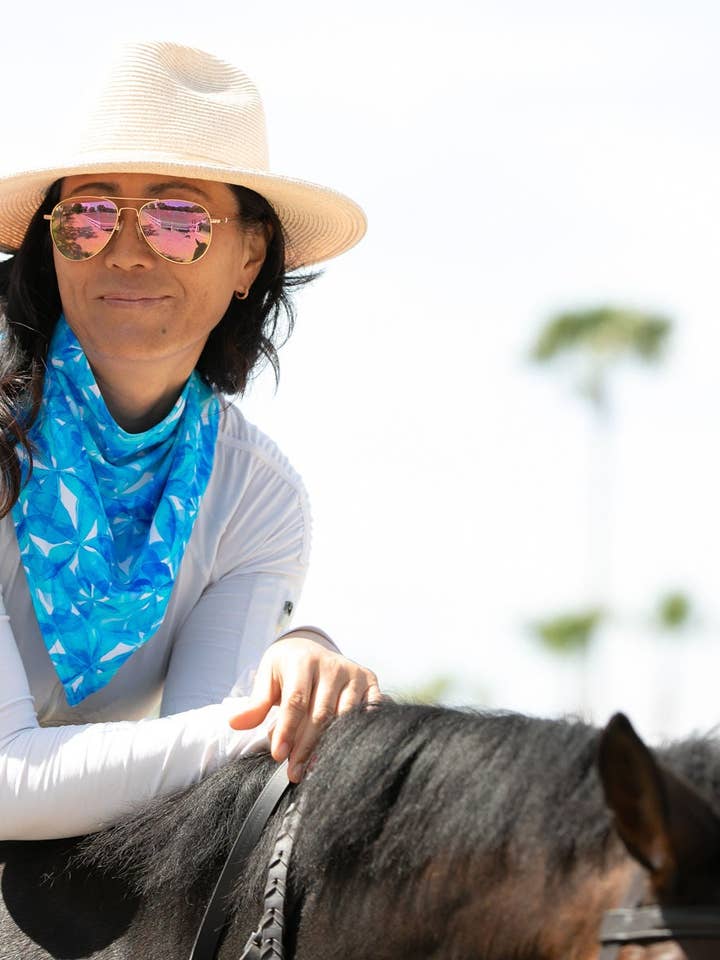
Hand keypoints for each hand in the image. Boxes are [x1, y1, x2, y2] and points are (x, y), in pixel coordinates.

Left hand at [228, 636, 380, 781]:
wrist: (312, 646)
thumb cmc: (287, 668)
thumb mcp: (268, 679)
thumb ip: (255, 704)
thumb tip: (234, 723)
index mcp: (303, 660)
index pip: (296, 700)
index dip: (288, 730)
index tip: (278, 756)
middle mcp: (332, 664)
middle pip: (321, 713)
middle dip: (305, 746)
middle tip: (294, 773)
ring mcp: (354, 673)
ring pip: (345, 717)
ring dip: (329, 746)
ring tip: (313, 769)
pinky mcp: (370, 681)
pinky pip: (369, 712)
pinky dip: (359, 733)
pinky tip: (344, 753)